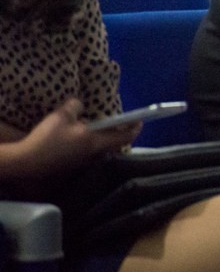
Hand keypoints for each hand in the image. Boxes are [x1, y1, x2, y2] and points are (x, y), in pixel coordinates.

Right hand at [18, 99, 139, 177]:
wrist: (27, 162)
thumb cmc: (48, 138)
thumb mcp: (62, 115)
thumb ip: (75, 106)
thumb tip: (80, 106)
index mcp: (95, 141)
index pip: (124, 137)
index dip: (134, 128)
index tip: (140, 120)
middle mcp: (93, 154)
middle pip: (114, 144)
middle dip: (121, 134)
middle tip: (121, 123)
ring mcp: (83, 162)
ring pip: (101, 149)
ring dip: (105, 139)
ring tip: (100, 128)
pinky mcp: (72, 165)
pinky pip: (88, 153)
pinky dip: (90, 144)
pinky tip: (80, 138)